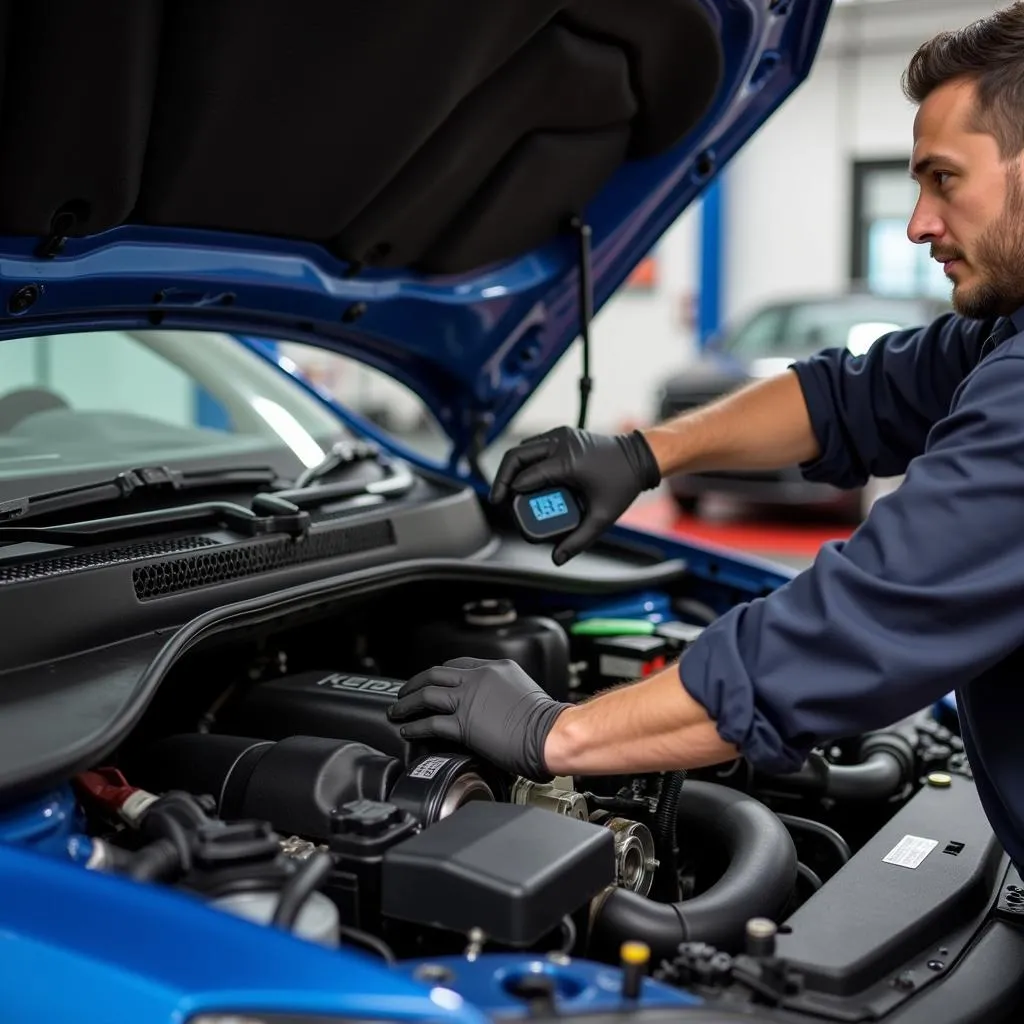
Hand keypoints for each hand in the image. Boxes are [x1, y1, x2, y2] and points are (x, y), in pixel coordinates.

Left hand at [386, 657, 570, 780]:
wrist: (551, 734)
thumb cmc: (546, 720)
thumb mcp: (522, 690)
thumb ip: (501, 691)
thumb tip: (491, 704)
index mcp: (495, 668)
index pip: (458, 665)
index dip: (440, 673)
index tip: (431, 680)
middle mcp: (479, 679)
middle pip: (436, 674)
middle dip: (415, 683)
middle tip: (404, 691)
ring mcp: (469, 701)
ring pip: (427, 694)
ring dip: (407, 702)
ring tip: (398, 710)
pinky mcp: (463, 725)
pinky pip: (430, 722)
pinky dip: (415, 726)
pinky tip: (408, 730)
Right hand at [490, 427, 660, 563]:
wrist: (639, 457)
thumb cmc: (622, 483)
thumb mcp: (601, 517)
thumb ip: (578, 540)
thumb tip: (557, 558)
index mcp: (568, 462)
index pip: (527, 477)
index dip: (513, 493)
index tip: (508, 508)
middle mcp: (561, 443)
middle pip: (516, 456)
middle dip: (502, 478)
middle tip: (497, 498)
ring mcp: (561, 435)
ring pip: (521, 448)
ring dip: (511, 468)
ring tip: (507, 490)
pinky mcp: (562, 434)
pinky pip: (533, 445)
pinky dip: (523, 460)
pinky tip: (521, 476)